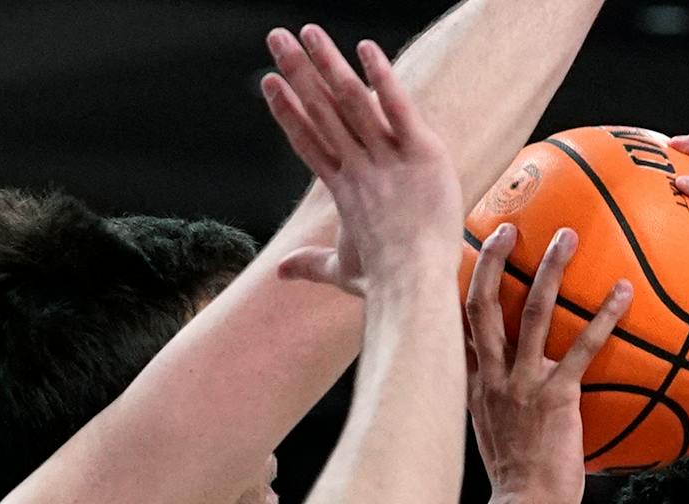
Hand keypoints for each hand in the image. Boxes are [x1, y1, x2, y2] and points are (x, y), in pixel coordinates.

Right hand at [262, 25, 461, 296]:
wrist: (412, 286)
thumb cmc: (382, 283)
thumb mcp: (341, 272)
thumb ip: (310, 265)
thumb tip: (280, 273)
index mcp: (341, 188)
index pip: (307, 139)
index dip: (286, 109)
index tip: (268, 82)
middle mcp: (357, 167)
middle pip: (321, 110)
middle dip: (297, 71)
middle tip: (276, 38)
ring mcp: (386, 158)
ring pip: (352, 101)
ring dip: (327, 63)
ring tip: (308, 32)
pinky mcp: (420, 154)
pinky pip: (399, 109)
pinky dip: (383, 78)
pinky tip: (365, 48)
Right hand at [464, 222, 632, 503]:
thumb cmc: (518, 480)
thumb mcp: (497, 433)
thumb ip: (505, 401)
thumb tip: (530, 385)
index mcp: (475, 384)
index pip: (459, 325)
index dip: (463, 286)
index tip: (472, 252)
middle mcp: (492, 376)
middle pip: (483, 304)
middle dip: (495, 260)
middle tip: (510, 225)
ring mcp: (522, 384)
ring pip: (530, 312)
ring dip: (550, 270)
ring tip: (568, 236)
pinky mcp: (556, 397)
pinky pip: (582, 346)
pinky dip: (604, 316)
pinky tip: (625, 291)